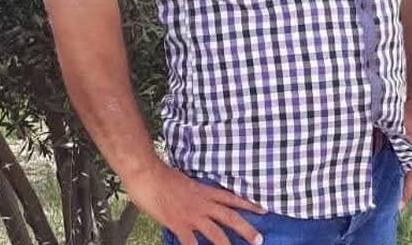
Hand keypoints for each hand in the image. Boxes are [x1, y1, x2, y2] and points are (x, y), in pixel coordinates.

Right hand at [124, 158, 266, 244]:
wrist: (147, 174)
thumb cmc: (163, 176)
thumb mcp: (186, 182)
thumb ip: (196, 194)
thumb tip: (201, 202)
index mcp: (205, 191)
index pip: (232, 198)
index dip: (248, 205)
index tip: (264, 210)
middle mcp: (203, 203)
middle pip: (230, 217)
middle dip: (246, 229)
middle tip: (259, 240)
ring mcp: (192, 215)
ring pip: (216, 233)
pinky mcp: (179, 224)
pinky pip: (191, 243)